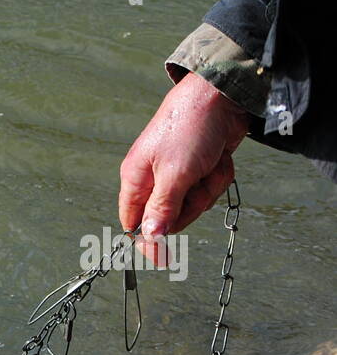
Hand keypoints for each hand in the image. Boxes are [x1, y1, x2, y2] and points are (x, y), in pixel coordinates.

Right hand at [119, 72, 250, 265]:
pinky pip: (208, 187)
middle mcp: (154, 178)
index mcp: (136, 179)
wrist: (221, 96)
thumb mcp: (174, 174)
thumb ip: (162, 210)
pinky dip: (218, 176)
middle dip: (189, 206)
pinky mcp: (199, 167)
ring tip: (209, 166)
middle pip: (168, 217)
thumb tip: (149, 238)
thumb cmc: (190, 129)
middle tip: (195, 186)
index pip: (133, 222)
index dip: (148, 240)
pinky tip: (218, 158)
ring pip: (192, 203)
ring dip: (207, 188)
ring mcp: (178, 173)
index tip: (164, 259)